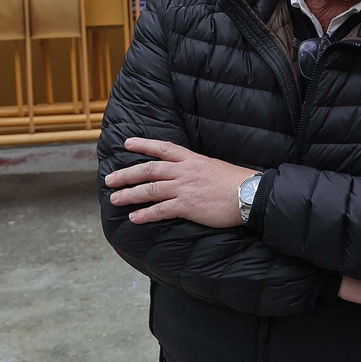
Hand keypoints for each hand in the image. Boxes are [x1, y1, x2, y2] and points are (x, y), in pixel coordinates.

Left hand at [105, 137, 255, 227]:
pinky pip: (160, 210)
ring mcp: (185, 188)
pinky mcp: (187, 206)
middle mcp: (185, 172)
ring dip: (130, 194)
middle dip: (127, 174)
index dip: (144, 145)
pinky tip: (135, 218)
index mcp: (192, 160)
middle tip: (110, 179)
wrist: (250, 194)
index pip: (163, 148)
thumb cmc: (237, 182)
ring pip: (150, 189)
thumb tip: (186, 175)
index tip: (127, 143)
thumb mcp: (214, 167)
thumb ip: (197, 169)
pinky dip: (145, 214)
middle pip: (149, 170)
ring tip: (115, 199)